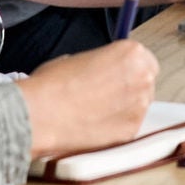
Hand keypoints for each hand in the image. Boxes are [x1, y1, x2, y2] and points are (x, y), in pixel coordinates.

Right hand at [17, 40, 158, 158]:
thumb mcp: (77, 58)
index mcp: (132, 53)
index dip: (130, 70)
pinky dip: (116, 128)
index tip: (118, 77)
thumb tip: (99, 70)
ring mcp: (140, 106)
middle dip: (130, 89)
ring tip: (96, 114)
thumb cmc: (51, 84)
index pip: (145, 60)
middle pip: (146, 82)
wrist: (39, 115)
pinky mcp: (131, 131)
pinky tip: (95, 128)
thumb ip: (99, 63)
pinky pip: (129, 127)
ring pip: (139, 106)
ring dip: (124, 109)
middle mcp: (143, 76)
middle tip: (106, 97)